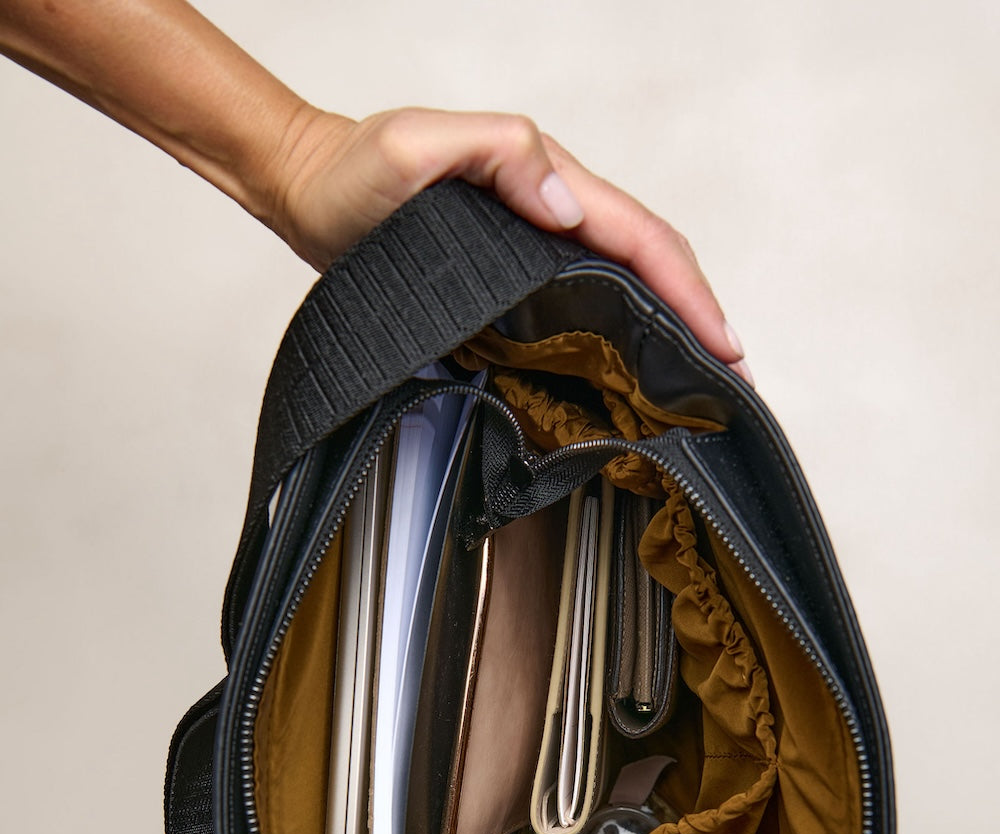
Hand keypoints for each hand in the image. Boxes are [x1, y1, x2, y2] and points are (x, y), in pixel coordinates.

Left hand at [267, 106, 749, 378]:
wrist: (309, 190)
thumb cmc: (355, 170)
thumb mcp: (417, 146)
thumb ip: (496, 153)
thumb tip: (566, 205)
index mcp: (546, 180)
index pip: (639, 237)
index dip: (688, 289)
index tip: (723, 342)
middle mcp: (550, 213)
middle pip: (647, 263)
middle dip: (698, 314)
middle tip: (732, 376)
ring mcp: (533, 247)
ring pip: (621, 285)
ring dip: (668, 328)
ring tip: (700, 383)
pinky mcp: (510, 278)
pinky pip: (581, 305)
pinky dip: (618, 337)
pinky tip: (629, 375)